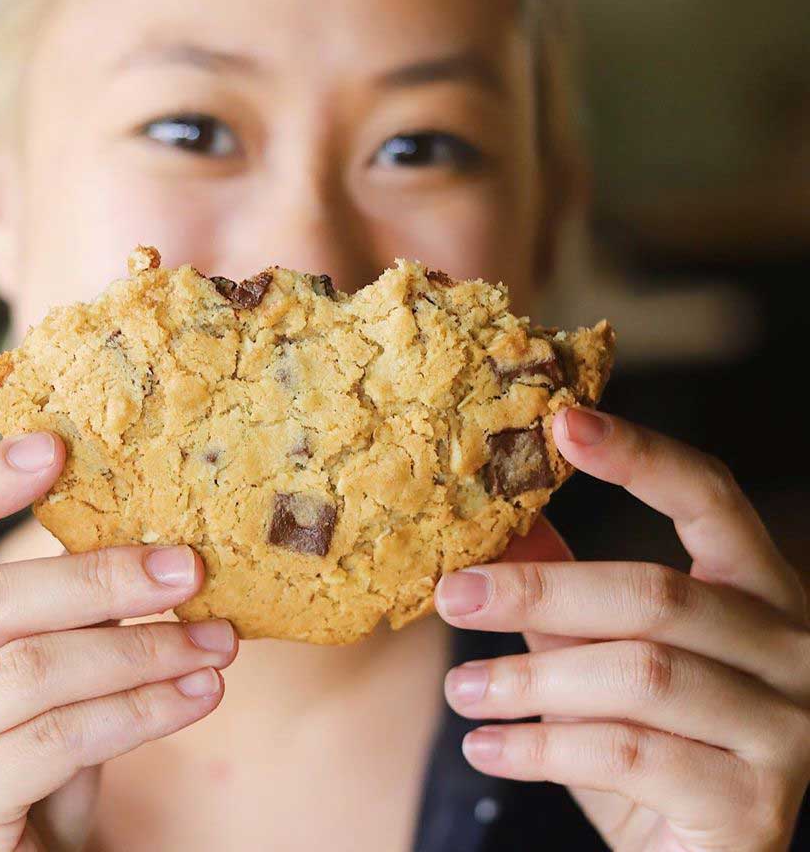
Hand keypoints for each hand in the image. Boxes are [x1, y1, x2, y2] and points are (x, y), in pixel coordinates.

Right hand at [0, 432, 236, 850]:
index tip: (54, 447)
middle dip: (101, 578)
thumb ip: (50, 611)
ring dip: (140, 650)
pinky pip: (55, 739)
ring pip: (30, 670)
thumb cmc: (15, 769)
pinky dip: (140, 711)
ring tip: (215, 642)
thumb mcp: (24, 674)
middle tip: (188, 568)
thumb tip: (144, 533)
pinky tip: (196, 695)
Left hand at [435, 408, 809, 851]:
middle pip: (656, 593)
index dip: (639, 455)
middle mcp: (790, 649)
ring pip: (640, 674)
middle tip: (453, 596)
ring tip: (461, 691)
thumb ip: (565, 589)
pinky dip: (542, 746)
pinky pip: (631, 756)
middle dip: (540, 591)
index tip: (562, 421)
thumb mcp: (598, 654)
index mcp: (757, 590)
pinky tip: (487, 747)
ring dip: (529, 679)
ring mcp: (786, 730)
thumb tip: (505, 520)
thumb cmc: (645, 746)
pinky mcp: (757, 806)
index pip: (710, 497)